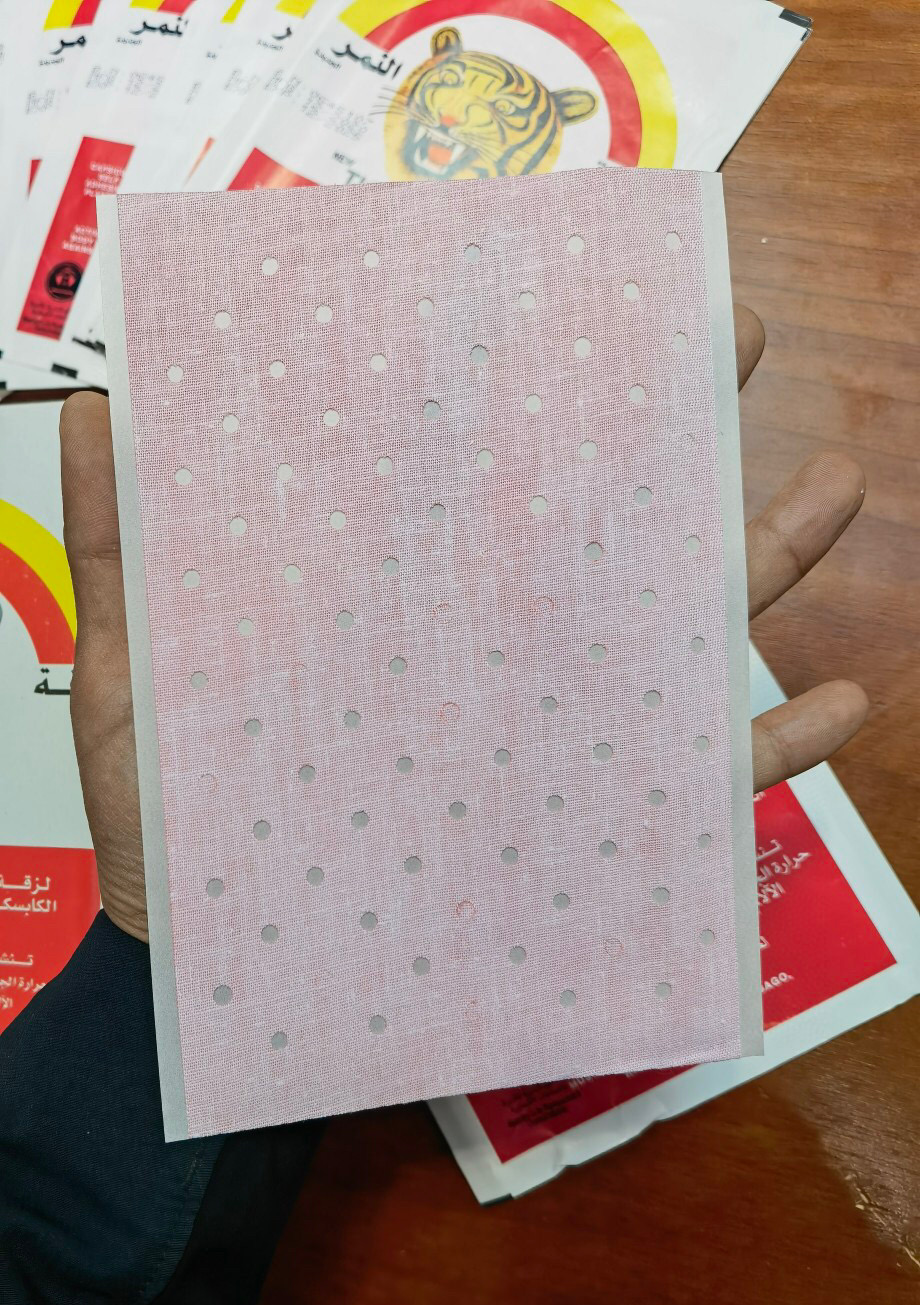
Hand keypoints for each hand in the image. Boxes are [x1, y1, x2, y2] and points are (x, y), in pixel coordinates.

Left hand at [60, 306, 867, 942]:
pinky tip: (845, 703)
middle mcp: (486, 647)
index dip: (525, 378)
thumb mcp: (132, 681)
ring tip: (838, 483)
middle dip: (674, 428)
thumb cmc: (175, 827)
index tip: (581, 289)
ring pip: (674, 634)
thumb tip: (101, 406)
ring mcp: (542, 729)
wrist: (215, 971)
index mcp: (399, 595)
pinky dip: (772, 751)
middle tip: (741, 338)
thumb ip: (123, 549)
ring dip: (765, 559)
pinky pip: (694, 787)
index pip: (474, 465)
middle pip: (596, 522)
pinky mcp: (578, 823)